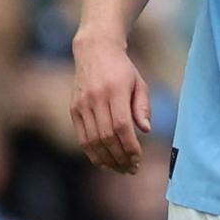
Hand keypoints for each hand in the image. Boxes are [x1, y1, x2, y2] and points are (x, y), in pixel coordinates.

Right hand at [70, 33, 150, 173]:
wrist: (95, 50)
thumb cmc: (122, 69)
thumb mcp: (139, 82)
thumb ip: (142, 106)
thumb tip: (146, 130)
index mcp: (115, 90)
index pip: (121, 126)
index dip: (129, 146)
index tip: (138, 158)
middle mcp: (96, 98)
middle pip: (106, 136)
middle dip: (120, 157)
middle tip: (131, 169)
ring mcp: (82, 104)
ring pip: (92, 140)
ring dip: (107, 159)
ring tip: (120, 169)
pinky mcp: (74, 109)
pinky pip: (82, 137)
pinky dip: (92, 153)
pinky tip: (104, 162)